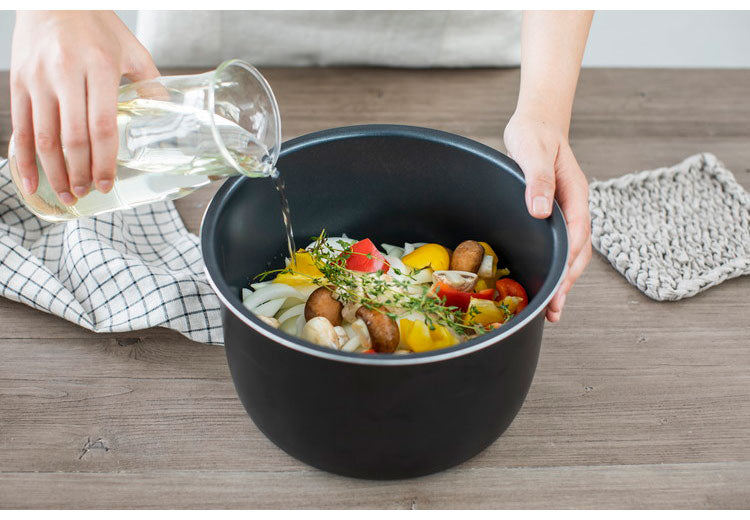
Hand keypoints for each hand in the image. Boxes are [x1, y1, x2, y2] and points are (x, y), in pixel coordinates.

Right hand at [10, 11, 158, 204]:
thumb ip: (150, 84)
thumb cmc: (96, 23)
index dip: (104, 160)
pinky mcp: (19, 81)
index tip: (107, 183)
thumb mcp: (131, 49)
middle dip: (80, 173)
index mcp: (100, 67)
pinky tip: (33, 181)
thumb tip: (165, 116)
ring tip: (67, 194)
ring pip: (44, 137)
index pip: (101, 126)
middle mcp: (66, 73)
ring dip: (55, 173)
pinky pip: (20, 126)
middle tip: (88, 194)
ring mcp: (38, 78)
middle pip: (72, 137)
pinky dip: (24, 158)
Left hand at [503, 111, 591, 321]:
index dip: (568, 263)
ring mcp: (564, 213)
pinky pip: (556, 246)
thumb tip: (541, 211)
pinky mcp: (551, 216)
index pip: (576, 236)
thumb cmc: (534, 133)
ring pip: (569, 253)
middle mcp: (573, 208)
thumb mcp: (532, 152)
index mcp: (575, 194)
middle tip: (554, 311)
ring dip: (561, 281)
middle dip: (567, 283)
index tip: (559, 286)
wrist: (536, 122)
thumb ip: (538, 180)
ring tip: (551, 310)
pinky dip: (552, 266)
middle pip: (577, 252)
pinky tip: (542, 282)